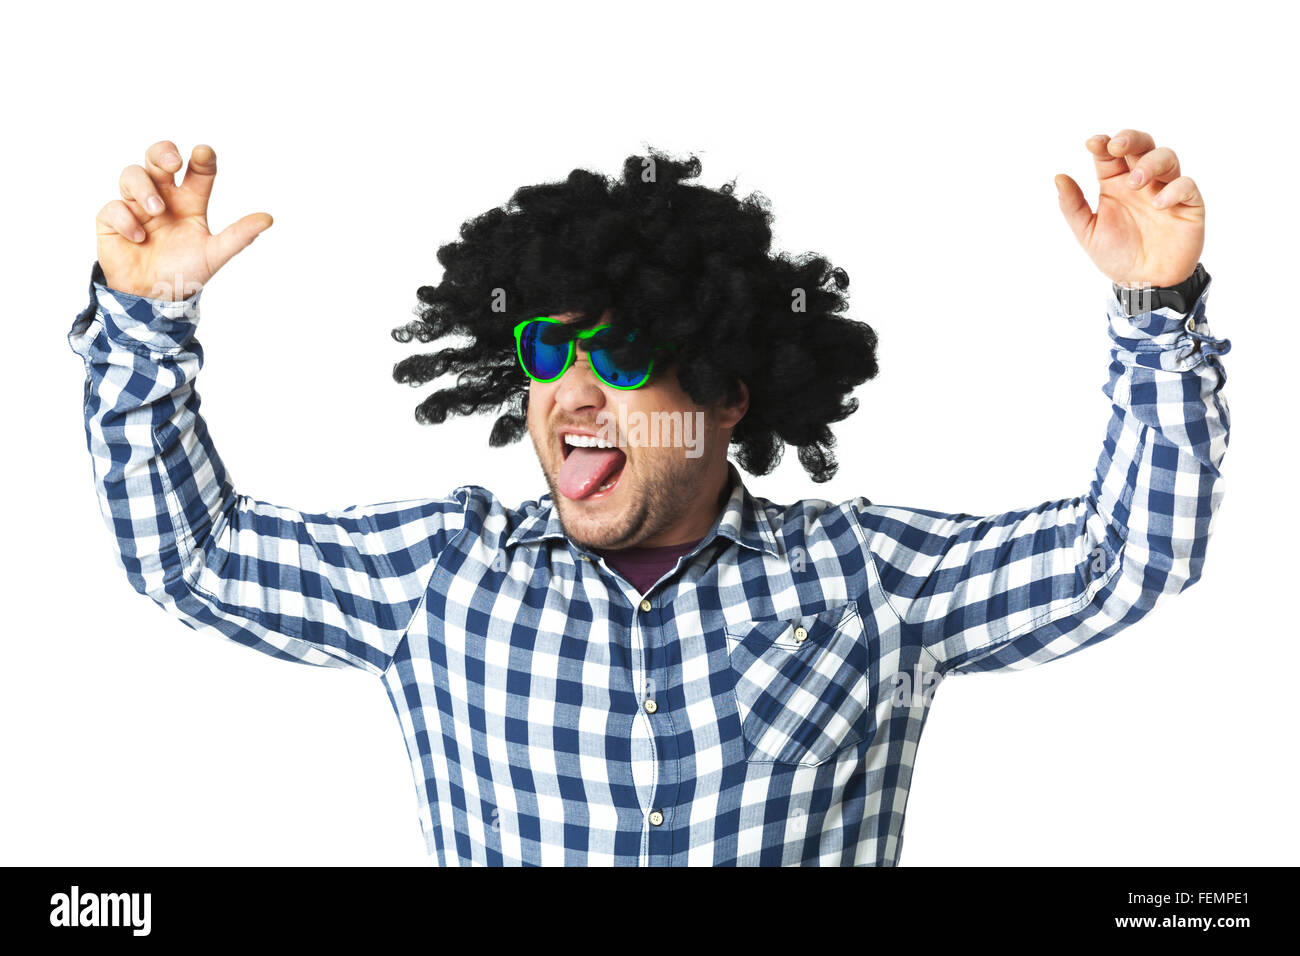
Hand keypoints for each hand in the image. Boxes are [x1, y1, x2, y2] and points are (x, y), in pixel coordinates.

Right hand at [95, 141, 271, 299]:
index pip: (197, 171)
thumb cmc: (186, 273)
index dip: (201, 159)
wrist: (153, 298)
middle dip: (163, 153)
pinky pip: (113, 207)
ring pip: (132, 174)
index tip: (203, 154)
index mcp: (190, 202)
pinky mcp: (113, 220)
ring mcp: (136, 206)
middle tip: (173, 163)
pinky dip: (126, 219)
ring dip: (144, 188)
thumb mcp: (214, 254)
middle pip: (158, 158)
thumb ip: (239, 235)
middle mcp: (163, 197)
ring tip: (156, 209)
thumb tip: (268, 219)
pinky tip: (140, 237)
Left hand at [1055, 128, 1203, 287]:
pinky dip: (1173, 189)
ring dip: (1150, 163)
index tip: (1093, 143)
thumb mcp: (1087, 232)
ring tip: (1135, 182)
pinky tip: (1157, 204)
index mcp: (1115, 184)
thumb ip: (1073, 206)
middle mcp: (1142, 182)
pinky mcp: (1189, 205)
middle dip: (1131, 138)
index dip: (1104, 143)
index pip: (1111, 154)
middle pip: (1142, 145)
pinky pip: (1186, 185)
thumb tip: (1059, 177)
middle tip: (1117, 146)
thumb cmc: (1117, 255)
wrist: (1145, 284)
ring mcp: (1167, 190)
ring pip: (1167, 158)